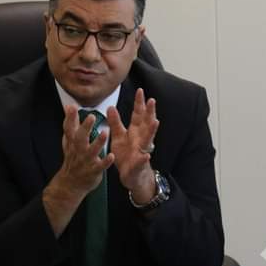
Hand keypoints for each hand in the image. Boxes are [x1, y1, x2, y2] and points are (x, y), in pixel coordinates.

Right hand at [42, 106, 114, 236]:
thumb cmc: (73, 158)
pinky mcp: (94, 171)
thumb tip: (68, 106)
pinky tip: (112, 156)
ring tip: (105, 133)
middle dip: (85, 128)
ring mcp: (86, 161)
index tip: (72, 107)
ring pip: (92, 151)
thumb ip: (70, 123)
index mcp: (73, 142)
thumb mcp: (69, 141)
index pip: (69, 129)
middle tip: (91, 117)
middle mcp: (78, 150)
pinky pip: (100, 166)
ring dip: (98, 143)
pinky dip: (106, 162)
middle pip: (80, 138)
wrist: (71, 183)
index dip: (70, 118)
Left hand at [107, 88, 159, 202]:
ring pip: (148, 139)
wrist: (131, 175)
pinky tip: (146, 156)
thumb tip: (110, 106)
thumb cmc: (126, 154)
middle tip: (151, 100)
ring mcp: (142, 150)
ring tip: (155, 122)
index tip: (140, 90)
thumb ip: (115, 123)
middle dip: (149, 112)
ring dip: (152, 130)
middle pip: (146, 123)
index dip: (139, 103)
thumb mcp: (118, 136)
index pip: (138, 114)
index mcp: (135, 131)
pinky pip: (141, 161)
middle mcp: (141, 138)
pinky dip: (143, 159)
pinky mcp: (139, 164)